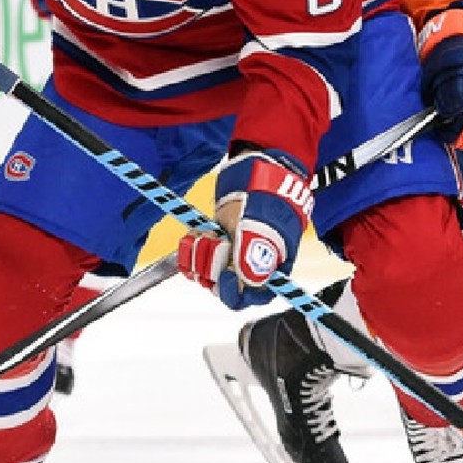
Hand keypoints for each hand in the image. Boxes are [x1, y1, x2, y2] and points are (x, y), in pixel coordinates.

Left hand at [177, 150, 311, 309]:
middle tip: (215, 243)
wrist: (259, 166)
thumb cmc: (268, 195)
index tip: (223, 278)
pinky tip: (196, 232)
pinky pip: (196, 256)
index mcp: (271, 265)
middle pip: (223, 286)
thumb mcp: (262, 225)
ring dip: (199, 256)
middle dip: (212, 268)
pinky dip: (191, 247)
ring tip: (207, 233)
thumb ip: (255, 255)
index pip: (252, 296)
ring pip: (206, 272)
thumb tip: (251, 283)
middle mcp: (250, 262)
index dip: (234, 292)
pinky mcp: (216, 238)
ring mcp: (231, 250)